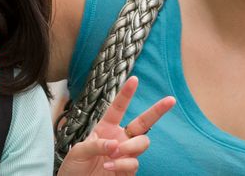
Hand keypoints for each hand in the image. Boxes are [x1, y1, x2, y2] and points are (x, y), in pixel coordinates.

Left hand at [58, 77, 175, 174]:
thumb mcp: (79, 152)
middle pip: (143, 123)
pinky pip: (134, 164)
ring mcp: (125, 155)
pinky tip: (109, 166)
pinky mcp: (127, 171)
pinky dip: (123, 164)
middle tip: (170, 100)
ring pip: (142, 143)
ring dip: (130, 147)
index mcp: (105, 129)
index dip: (126, 94)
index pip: (117, 108)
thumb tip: (116, 144)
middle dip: (157, 111)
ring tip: (114, 154)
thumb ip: (97, 145)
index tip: (135, 79)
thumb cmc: (74, 168)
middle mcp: (119, 139)